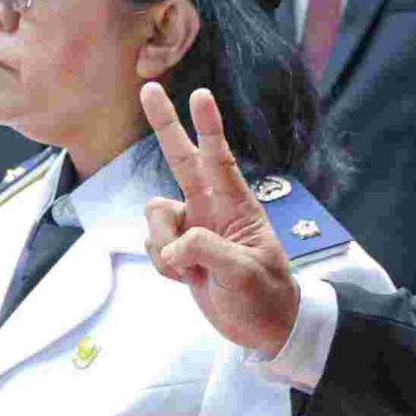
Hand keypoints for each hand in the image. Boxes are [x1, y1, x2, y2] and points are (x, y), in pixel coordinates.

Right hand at [139, 83, 300, 353]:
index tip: (200, 93)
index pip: (218, 159)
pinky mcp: (179, 250)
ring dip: (161, 244)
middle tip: (149, 87)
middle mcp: (211, 209)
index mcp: (236, 207)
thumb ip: (208, 251)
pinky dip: (162, 265)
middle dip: (165, 124)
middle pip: (181, 159)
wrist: (264, 328)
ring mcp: (193, 228)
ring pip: (154, 215)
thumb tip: (175, 244)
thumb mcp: (244, 274)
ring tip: (189, 271)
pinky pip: (152, 244)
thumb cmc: (265, 297)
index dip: (208, 127)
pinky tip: (186, 279)